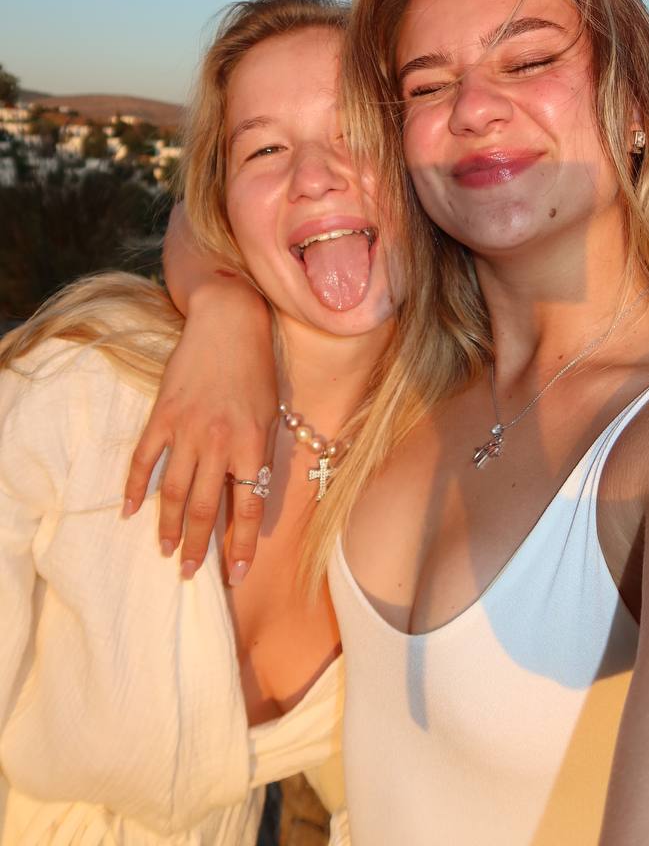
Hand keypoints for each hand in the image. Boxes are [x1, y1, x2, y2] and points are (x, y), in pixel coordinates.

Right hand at [123, 281, 277, 582]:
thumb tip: (250, 498)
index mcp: (252, 443)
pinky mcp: (163, 414)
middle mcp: (218, 441)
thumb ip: (259, 455)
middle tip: (189, 572)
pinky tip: (130, 511)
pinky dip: (136, 488)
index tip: (236, 574)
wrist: (229, 322)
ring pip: (173, 491)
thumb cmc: (257, 369)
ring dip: (167, 526)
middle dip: (197, 546)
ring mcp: (187, 428)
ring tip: (165, 550)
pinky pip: (145, 459)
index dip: (241, 544)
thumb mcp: (271, 413)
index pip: (247, 506)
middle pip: (203, 507)